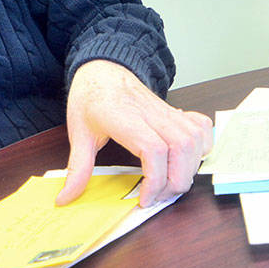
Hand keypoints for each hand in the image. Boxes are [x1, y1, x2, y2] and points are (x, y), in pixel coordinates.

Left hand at [57, 60, 213, 207]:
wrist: (102, 68)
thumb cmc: (91, 98)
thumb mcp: (77, 133)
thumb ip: (77, 168)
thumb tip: (66, 198)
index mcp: (123, 117)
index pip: (153, 149)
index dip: (155, 179)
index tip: (144, 199)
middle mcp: (150, 113)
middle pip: (180, 147)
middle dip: (176, 181)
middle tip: (158, 197)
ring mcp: (166, 110)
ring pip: (194, 139)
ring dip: (190, 167)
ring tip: (171, 184)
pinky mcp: (175, 111)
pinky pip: (201, 127)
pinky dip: (202, 146)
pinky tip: (188, 159)